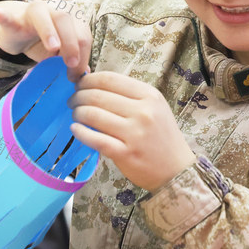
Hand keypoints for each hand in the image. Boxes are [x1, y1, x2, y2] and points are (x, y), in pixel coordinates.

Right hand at [0, 0, 91, 79]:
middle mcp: (55, 8)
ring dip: (49, 32)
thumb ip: (72, 59)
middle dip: (71, 44)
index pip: (82, 34)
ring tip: (53, 48)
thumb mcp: (60, 52)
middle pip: (66, 21)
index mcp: (72, 17)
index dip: (83, 55)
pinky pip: (9, 17)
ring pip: (43, 16)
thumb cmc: (44, 42)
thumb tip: (85, 75)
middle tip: (70, 65)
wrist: (18, 32)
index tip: (77, 75)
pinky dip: (4, 17)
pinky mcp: (14, 18)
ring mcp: (33, 11)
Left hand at [69, 71, 196, 189]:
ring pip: (92, 115)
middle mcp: (143, 112)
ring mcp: (134, 133)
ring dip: (77, 113)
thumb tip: (94, 85)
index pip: (110, 79)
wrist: (176, 169)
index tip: (79, 84)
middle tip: (72, 101)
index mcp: (150, 96)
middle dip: (78, 96)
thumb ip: (129, 95)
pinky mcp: (125, 153)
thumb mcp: (155, 108)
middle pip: (97, 96)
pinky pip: (94, 139)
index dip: (88, 79)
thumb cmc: (162, 136)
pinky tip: (75, 129)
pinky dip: (80, 132)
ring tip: (76, 115)